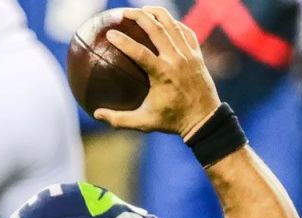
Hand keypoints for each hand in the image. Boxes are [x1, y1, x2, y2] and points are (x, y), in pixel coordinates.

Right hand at [94, 6, 220, 137]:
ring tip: (143, 10)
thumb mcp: (145, 123)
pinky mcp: (198, 55)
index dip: (123, 41)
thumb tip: (97, 115)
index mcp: (162, 74)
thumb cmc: (172, 122)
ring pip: (172, 25)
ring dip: (156, 13)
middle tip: (124, 13)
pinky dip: (174, 24)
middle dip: (138, 16)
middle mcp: (176, 60)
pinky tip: (164, 22)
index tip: (109, 33)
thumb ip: (120, 119)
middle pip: (156, 29)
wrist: (205, 121)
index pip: (139, 51)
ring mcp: (189, 55)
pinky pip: (186, 32)